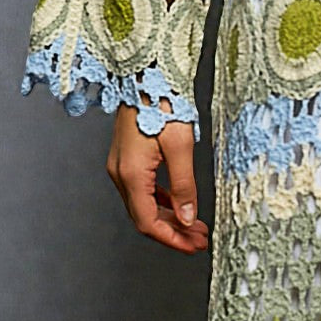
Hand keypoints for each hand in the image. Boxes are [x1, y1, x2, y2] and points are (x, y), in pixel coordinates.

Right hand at [106, 103, 208, 254]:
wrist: (146, 74)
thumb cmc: (162, 102)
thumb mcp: (180, 145)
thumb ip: (184, 185)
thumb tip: (188, 218)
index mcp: (131, 174)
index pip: (148, 223)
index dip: (172, 239)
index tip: (194, 246)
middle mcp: (120, 173)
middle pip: (144, 217)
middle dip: (174, 231)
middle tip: (199, 239)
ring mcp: (120, 165)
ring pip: (143, 204)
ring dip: (169, 217)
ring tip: (194, 225)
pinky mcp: (126, 157)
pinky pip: (142, 188)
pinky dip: (161, 200)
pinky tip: (179, 202)